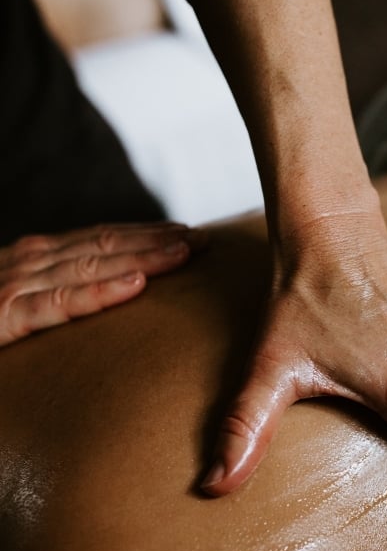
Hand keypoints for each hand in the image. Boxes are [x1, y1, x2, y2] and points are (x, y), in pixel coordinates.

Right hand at [0, 222, 201, 345]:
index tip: (187, 234)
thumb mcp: (19, 299)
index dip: (147, 234)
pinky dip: (101, 291)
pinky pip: (61, 302)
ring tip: (183, 253)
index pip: (102, 238)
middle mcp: (32, 263)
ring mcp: (19, 286)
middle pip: (106, 246)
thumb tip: (114, 291)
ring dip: (143, 257)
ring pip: (93, 266)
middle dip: (158, 241)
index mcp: (38, 257)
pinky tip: (136, 285)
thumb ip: (57, 292)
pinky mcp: (6, 316)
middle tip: (203, 240)